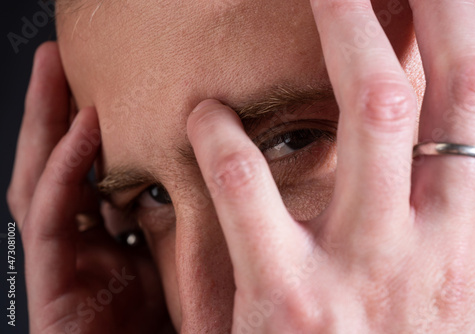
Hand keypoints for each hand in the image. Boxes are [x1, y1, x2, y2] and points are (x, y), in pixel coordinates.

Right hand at [7, 42, 172, 333]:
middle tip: (59, 59)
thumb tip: (213, 170)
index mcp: (112, 243)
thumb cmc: (188, 330)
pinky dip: (63, 173)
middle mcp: (83, 249)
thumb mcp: (186, 262)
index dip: (87, 128)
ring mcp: (63, 267)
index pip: (91, 175)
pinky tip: (81, 128)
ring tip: (52, 71)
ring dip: (45, 126)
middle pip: (58, 171)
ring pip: (42, 185)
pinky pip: (51, 222)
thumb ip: (182, 222)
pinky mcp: (51, 290)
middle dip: (53, 112)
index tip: (105, 84)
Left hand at [186, 1, 474, 331]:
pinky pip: (251, 191)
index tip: (466, 3)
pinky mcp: (288, 299)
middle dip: (434, 12)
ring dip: (347, 37)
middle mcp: (434, 244)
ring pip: (370, 116)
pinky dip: (226, 139)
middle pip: (451, 93)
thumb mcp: (464, 297)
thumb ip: (469, 224)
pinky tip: (205, 113)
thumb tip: (469, 152)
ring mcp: (365, 268)